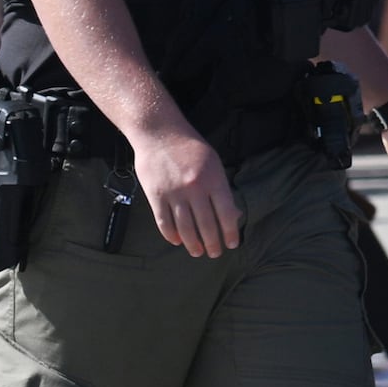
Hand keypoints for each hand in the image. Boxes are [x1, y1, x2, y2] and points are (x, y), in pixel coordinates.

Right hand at [135, 121, 241, 258]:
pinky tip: (177, 241)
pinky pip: (163, 222)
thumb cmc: (191, 148)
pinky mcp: (155, 195)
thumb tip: (232, 216)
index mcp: (213, 180)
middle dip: (212, 243)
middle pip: (206, 224)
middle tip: (215, 253)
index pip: (226, 213)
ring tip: (198, 252)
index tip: (232, 244)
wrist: (159, 133)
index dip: (230, 232)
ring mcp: (174, 193)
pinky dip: (171, 235)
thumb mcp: (214, 163)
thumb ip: (222, 189)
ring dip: (192, 244)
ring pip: (185, 227)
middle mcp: (195, 189)